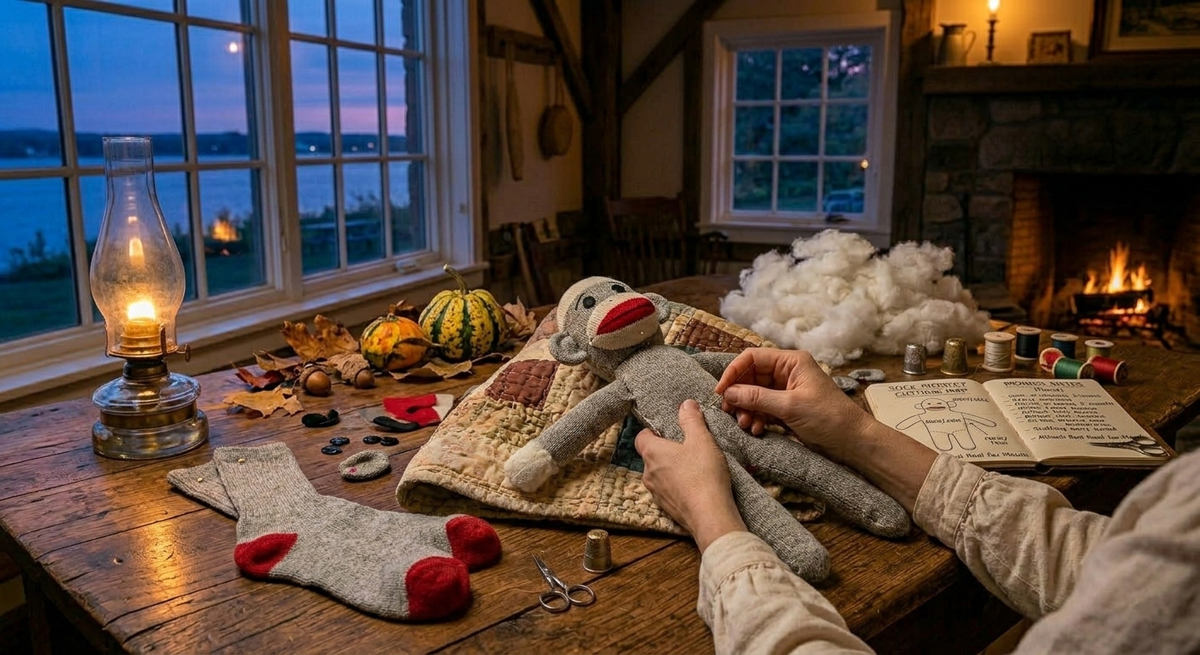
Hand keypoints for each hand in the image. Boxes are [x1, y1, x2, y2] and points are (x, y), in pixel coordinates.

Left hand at [634, 400, 746, 552]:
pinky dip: (679, 487)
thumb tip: (686, 404)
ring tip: (695, 468)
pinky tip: (697, 486)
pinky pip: (669, 492)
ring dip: (673, 470)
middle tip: (687, 448)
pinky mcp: (667, 508)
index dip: (653, 431)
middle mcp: (648, 474)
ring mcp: (656, 493)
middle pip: (651, 456)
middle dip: (666, 451)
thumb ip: (692, 420)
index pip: (641, 437)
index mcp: (652, 453)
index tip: (668, 430)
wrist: (709, 515)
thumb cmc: (703, 474)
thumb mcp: (701, 439)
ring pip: (660, 475)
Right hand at [715, 349, 872, 462]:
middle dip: (739, 395)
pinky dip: (756, 418)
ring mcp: (786, 391)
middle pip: (750, 377)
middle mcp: (787, 373)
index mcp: (791, 362)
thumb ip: (757, 397)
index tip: (721, 392)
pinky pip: (763, 409)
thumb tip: (728, 393)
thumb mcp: (790, 406)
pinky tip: (757, 430)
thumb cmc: (829, 418)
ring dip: (746, 410)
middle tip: (730, 413)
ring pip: (754, 395)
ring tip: (746, 425)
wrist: (853, 442)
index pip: (752, 358)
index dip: (733, 372)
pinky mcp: (787, 409)